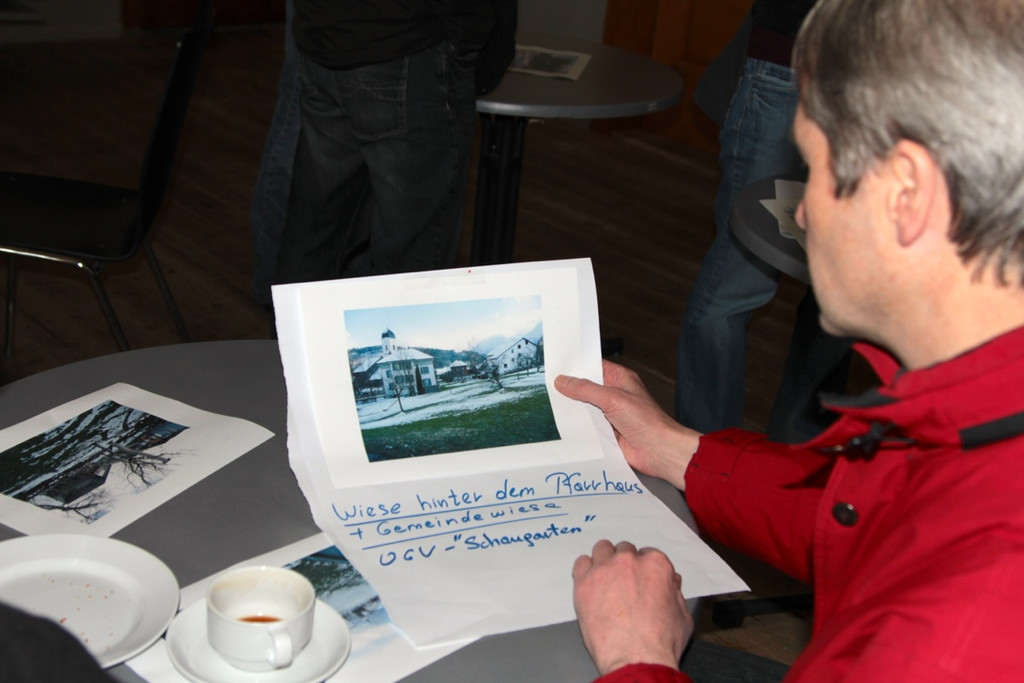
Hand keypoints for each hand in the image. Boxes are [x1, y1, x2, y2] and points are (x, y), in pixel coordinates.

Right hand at [555, 360, 699, 489]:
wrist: (659, 451)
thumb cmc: (646, 420)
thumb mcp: (613, 398)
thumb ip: (586, 389)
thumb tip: (563, 381)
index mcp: (620, 379)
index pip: (594, 366)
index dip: (576, 366)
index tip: (555, 365)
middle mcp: (614, 395)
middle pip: (586, 388)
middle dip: (569, 389)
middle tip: (545, 385)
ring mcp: (610, 414)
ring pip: (584, 408)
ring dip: (572, 409)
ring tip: (547, 404)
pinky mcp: (606, 432)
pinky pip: (587, 427)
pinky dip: (576, 427)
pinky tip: (560, 426)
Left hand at [572, 540, 692, 674]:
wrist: (636, 658)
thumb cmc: (659, 643)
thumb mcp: (682, 616)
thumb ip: (675, 593)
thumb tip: (671, 584)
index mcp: (655, 565)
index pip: (647, 554)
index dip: (643, 569)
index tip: (639, 580)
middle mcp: (629, 561)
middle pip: (624, 550)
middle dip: (624, 565)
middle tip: (623, 584)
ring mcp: (605, 569)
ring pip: (602, 550)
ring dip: (604, 561)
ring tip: (605, 580)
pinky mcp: (584, 582)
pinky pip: (581, 563)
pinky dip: (585, 571)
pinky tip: (590, 584)